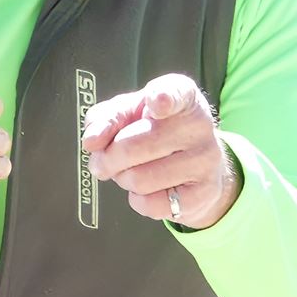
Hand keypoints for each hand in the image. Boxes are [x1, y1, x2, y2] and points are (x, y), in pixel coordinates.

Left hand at [82, 74, 236, 229]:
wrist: (201, 166)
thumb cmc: (158, 131)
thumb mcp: (132, 112)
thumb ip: (107, 117)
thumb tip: (91, 142)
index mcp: (183, 96)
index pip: (175, 92)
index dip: (162, 97)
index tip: (156, 103)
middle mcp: (199, 125)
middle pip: (131, 147)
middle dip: (107, 159)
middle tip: (105, 161)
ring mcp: (205, 160)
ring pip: (138, 179)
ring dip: (123, 180)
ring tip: (132, 172)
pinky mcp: (202, 193)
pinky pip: (151, 204)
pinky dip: (138, 200)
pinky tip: (150, 190)